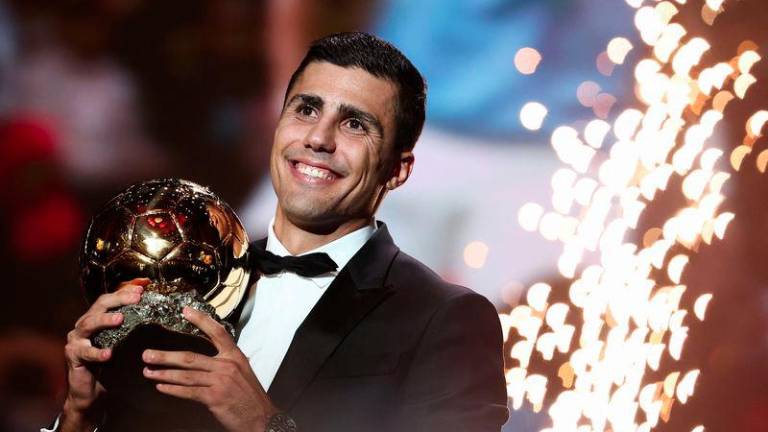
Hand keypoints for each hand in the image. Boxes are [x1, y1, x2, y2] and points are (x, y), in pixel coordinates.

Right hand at [61, 278, 148, 431]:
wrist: (88, 390)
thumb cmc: (107, 365)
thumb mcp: (120, 343)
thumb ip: (129, 329)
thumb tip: (152, 313)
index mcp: (95, 318)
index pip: (109, 300)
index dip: (124, 293)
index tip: (141, 289)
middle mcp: (84, 325)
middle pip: (99, 306)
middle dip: (118, 300)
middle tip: (135, 298)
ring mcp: (76, 340)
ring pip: (89, 324)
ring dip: (105, 320)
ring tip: (120, 319)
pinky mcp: (73, 355)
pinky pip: (85, 352)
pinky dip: (97, 352)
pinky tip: (109, 354)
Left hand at [142, 307, 278, 431]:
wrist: (262, 418)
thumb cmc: (251, 397)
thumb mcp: (243, 373)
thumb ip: (225, 365)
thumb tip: (203, 364)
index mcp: (235, 357)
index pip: (217, 332)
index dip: (201, 320)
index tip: (186, 311)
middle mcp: (227, 366)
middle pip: (191, 357)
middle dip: (166, 356)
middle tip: (148, 354)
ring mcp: (220, 381)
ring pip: (186, 375)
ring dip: (164, 373)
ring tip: (149, 372)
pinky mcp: (214, 397)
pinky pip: (189, 392)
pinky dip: (173, 389)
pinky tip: (162, 387)